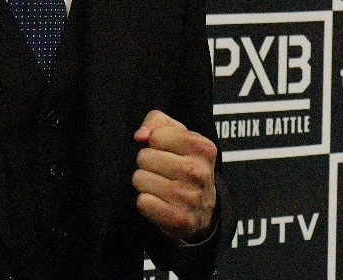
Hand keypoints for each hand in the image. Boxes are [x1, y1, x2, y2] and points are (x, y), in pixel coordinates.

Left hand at [132, 110, 216, 241]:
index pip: (156, 136)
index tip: (166, 152)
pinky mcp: (180, 219)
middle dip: (147, 163)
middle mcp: (199, 172)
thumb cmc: (184, 163)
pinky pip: (143, 202)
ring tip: (160, 186)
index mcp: (202, 147)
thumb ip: (156, 122)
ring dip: (144, 183)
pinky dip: (145, 202)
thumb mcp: (176, 134)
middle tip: (161, 171)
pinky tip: (159, 202)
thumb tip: (140, 136)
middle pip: (144, 157)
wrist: (203, 208)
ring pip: (139, 179)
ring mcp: (190, 197)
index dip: (154, 144)